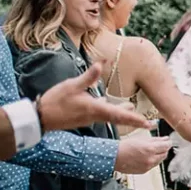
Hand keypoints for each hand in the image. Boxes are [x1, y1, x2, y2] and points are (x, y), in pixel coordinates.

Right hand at [36, 63, 152, 132]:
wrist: (40, 118)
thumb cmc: (55, 101)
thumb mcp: (72, 85)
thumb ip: (88, 76)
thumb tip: (102, 64)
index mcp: (95, 109)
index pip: (120, 115)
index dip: (136, 119)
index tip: (148, 124)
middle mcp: (95, 116)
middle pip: (119, 118)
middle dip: (135, 121)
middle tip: (150, 125)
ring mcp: (89, 118)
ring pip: (111, 117)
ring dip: (124, 116)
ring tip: (135, 114)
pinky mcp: (83, 117)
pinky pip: (101, 115)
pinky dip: (109, 111)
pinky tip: (107, 105)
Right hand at [115, 136, 172, 173]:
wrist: (113, 157)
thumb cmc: (124, 147)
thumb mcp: (141, 139)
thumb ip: (155, 140)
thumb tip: (165, 139)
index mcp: (150, 149)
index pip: (166, 146)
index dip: (168, 142)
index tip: (167, 141)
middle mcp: (150, 159)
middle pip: (165, 154)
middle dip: (164, 149)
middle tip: (161, 145)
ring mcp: (148, 166)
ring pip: (160, 160)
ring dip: (159, 155)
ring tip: (152, 150)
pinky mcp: (144, 171)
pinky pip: (153, 165)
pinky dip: (153, 161)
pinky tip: (147, 157)